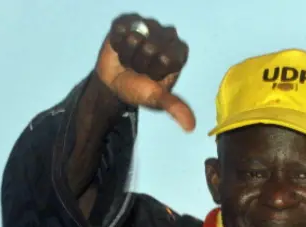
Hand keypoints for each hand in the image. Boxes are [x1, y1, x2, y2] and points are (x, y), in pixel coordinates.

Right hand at [95, 13, 194, 130]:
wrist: (114, 84)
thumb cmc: (139, 89)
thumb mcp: (157, 99)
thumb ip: (175, 107)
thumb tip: (190, 127)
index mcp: (179, 52)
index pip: (166, 57)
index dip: (154, 70)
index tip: (152, 76)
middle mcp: (167, 35)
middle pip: (150, 47)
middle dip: (140, 62)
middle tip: (140, 68)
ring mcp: (149, 25)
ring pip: (134, 38)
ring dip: (128, 54)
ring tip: (130, 59)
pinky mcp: (128, 20)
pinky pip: (119, 30)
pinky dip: (117, 43)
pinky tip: (120, 48)